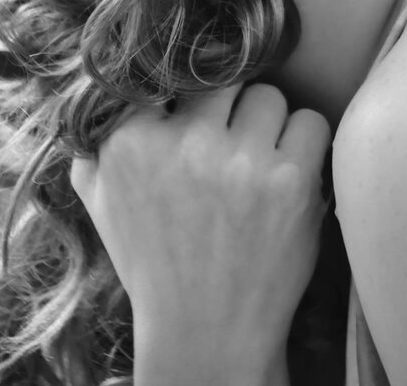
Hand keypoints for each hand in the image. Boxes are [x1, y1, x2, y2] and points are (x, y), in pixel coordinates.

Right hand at [70, 83, 331, 383]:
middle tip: (227, 141)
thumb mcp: (100, 202)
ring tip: (257, 162)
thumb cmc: (153, 262)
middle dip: (227, 108)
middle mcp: (186, 145)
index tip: (192, 111)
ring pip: (269, 95)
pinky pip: (310, 121)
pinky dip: (305, 142)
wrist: (207, 332)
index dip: (184, 92)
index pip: (166, 73)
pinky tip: (289, 170)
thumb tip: (107, 84)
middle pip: (223, 79)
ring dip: (266, 124)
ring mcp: (242, 161)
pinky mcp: (292, 180)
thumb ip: (95, 139)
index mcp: (131, 142)